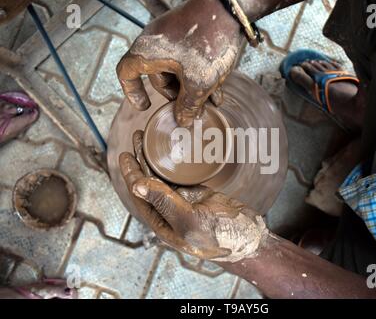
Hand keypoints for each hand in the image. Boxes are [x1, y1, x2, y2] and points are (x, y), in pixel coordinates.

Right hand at [116, 0, 242, 126]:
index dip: (132, 92)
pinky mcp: (188, 34)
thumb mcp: (199, 82)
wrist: (230, 8)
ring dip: (192, 89)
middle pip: (157, 77)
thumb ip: (189, 105)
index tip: (144, 105)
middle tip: (193, 110)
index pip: (126, 73)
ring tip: (210, 102)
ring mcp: (171, 37)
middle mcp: (155, 42)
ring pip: (176, 70)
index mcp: (147, 52)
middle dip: (176, 96)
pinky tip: (217, 90)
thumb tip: (183, 121)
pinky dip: (198, 76)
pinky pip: (188, 60)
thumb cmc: (208, 40)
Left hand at [119, 130, 267, 261]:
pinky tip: (171, 152)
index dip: (131, 174)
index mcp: (163, 223)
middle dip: (140, 161)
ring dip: (155, 160)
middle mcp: (170, 212)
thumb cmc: (221, 237)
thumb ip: (164, 203)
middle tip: (136, 137)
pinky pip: (181, 178)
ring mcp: (185, 203)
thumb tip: (136, 186)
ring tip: (149, 140)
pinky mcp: (199, 196)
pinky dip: (174, 164)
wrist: (250, 238)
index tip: (125, 154)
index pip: (140, 195)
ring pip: (163, 179)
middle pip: (149, 184)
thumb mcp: (190, 221)